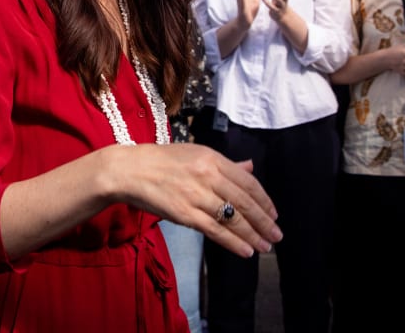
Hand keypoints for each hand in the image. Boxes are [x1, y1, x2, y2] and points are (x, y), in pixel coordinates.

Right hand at [117, 144, 281, 257]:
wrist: (128, 170)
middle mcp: (207, 175)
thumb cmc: (159, 161)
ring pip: (233, 218)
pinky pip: (215, 230)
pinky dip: (233, 242)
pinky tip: (245, 250)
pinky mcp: (185, 214)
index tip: (274, 213)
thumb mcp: (194, 154)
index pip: (247, 182)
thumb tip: (250, 167)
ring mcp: (196, 195)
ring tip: (265, 246)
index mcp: (211, 158)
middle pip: (245, 201)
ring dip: (253, 235)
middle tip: (276, 235)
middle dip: (264, 221)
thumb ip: (224, 164)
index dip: (264, 200)